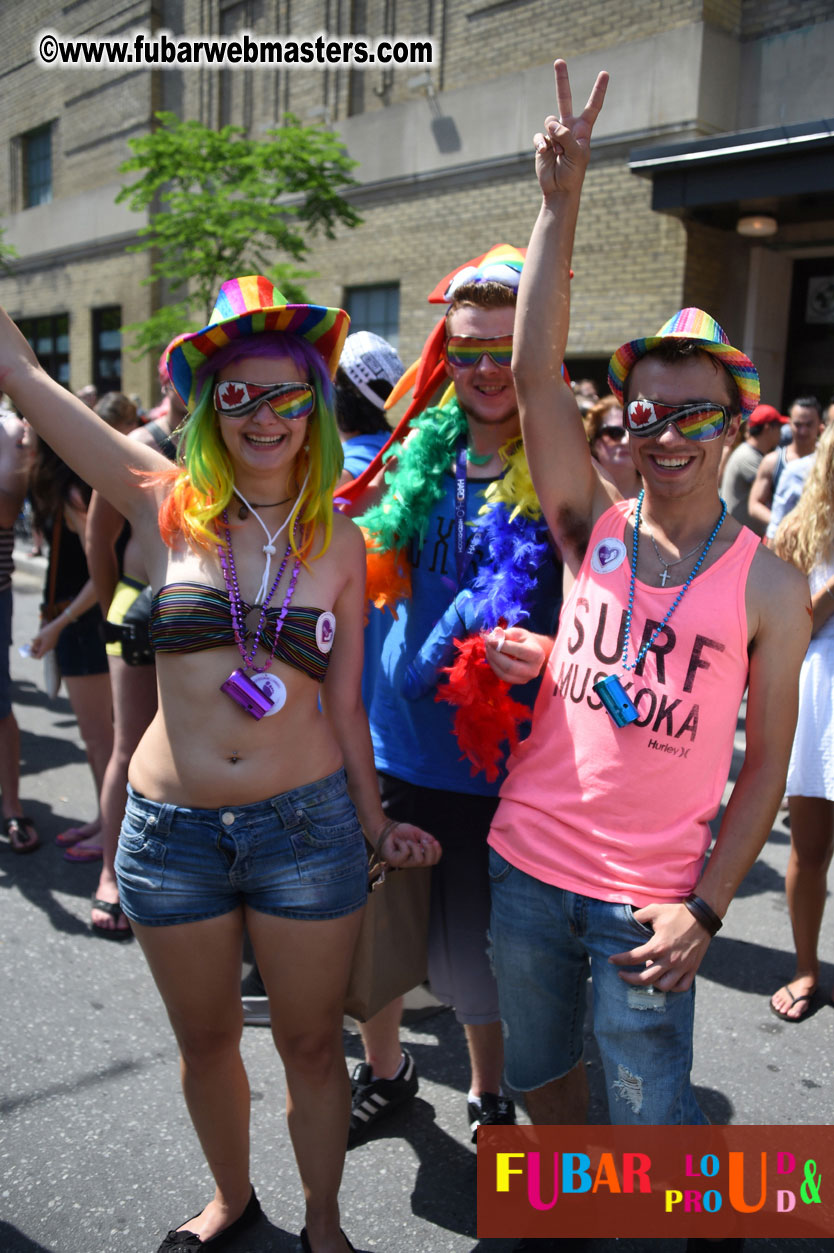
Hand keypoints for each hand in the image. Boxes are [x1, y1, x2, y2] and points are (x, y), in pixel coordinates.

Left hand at [29, 618, 62, 658]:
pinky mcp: (53, 644)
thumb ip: (34, 644)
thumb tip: (30, 650)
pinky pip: (46, 646)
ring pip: (43, 649)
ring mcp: (52, 646)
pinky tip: (41, 638)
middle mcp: (49, 649)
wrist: (56, 627)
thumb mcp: (38, 637)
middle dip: (35, 650)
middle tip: (31, 645)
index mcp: (45, 648)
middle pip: (40, 653)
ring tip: (35, 640)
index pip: (38, 656)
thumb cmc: (46, 631)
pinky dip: (42, 644)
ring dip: (38, 646)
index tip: (29, 651)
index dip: (33, 655)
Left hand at [376, 820, 441, 868]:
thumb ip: (425, 838)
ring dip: (415, 847)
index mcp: (417, 856)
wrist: (383, 827)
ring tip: (408, 840)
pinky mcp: (394, 860)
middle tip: (424, 840)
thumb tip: (434, 842)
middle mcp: (410, 862)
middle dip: (430, 850)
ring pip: (418, 860)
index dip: (437, 852)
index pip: (432, 861)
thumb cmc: (398, 831)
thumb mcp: (416, 833)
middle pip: (428, 862)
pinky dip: (404, 845)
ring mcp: (402, 863)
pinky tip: (398, 841)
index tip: (436, 842)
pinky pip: (405, 854)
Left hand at [485, 626, 549, 684]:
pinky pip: (501, 676)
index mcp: (537, 654)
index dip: (501, 646)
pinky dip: (494, 666)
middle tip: (487, 644)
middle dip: (494, 655)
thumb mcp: (519, 633)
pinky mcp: (517, 682)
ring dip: (492, 660)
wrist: (534, 654)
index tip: (490, 639)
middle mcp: (533, 670)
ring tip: (488, 649)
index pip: (517, 651)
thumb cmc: (526, 641)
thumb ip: (507, 633)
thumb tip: (494, 635)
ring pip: (503, 673)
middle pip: (509, 666)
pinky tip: (492, 656)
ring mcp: (525, 678)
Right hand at [534, 60, 608, 199]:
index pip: (593, 106)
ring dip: (553, 137)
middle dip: (562, 80)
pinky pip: (539, 136)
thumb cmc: (573, 173)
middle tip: (559, 61)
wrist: (559, 190)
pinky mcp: (542, 143)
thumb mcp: (576, 153)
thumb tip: (549, 122)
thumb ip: (565, 135)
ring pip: (549, 122)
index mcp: (583, 130)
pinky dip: (541, 144)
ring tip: (557, 152)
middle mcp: (569, 128)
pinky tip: (545, 152)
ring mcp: (554, 135)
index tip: (605, 73)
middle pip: (564, 99)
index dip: (598, 90)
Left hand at [608, 902, 711, 993]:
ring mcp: (682, 966)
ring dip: (652, 984)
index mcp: (659, 945)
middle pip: (646, 979)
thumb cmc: (677, 913)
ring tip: (646, 975)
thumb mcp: (654, 910)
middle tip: (622, 974)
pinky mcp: (692, 969)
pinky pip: (682, 986)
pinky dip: (672, 987)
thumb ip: (638, 916)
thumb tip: (626, 920)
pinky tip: (665, 980)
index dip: (620, 960)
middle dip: (629, 978)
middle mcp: (670, 959)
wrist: (702, 917)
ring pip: (664, 986)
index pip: (633, 958)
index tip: (611, 960)